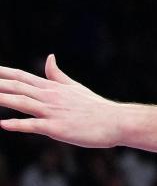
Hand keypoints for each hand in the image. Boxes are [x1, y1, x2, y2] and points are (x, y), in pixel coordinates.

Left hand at [0, 55, 121, 148]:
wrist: (115, 120)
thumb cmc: (95, 106)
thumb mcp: (74, 87)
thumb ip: (57, 74)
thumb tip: (49, 57)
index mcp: (53, 87)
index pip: (22, 77)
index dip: (3, 73)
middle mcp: (50, 96)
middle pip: (17, 87)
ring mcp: (53, 111)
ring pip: (22, 102)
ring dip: (3, 99)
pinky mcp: (57, 128)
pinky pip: (33, 125)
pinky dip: (17, 124)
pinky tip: (3, 124)